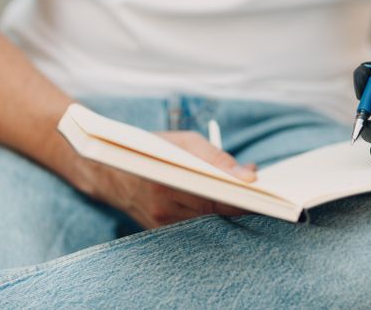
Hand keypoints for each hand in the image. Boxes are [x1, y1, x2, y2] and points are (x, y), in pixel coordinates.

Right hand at [83, 131, 256, 227]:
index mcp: (166, 183)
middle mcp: (162, 208)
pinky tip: (224, 200)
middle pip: (214, 212)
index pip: (214, 198)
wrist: (107, 170)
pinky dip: (211, 212)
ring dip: (227, 207)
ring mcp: (160, 224)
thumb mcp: (183, 141)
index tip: (263, 192)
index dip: (241, 198)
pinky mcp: (160, 230)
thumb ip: (216, 157)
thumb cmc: (149, 147)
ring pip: (207, 220)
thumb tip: (248, 173)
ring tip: (246, 191)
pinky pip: (194, 224)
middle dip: (239, 201)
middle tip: (263, 190)